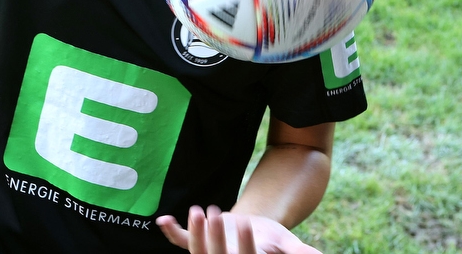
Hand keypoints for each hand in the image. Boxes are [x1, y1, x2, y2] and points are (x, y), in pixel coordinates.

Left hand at [156, 205, 321, 252]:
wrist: (253, 232)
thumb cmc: (272, 241)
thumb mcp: (287, 244)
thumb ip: (299, 252)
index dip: (243, 245)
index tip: (248, 223)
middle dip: (214, 236)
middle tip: (217, 214)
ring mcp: (209, 253)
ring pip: (197, 250)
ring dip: (194, 233)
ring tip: (197, 211)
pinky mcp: (197, 242)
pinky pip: (180, 240)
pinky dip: (171, 231)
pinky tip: (162, 220)